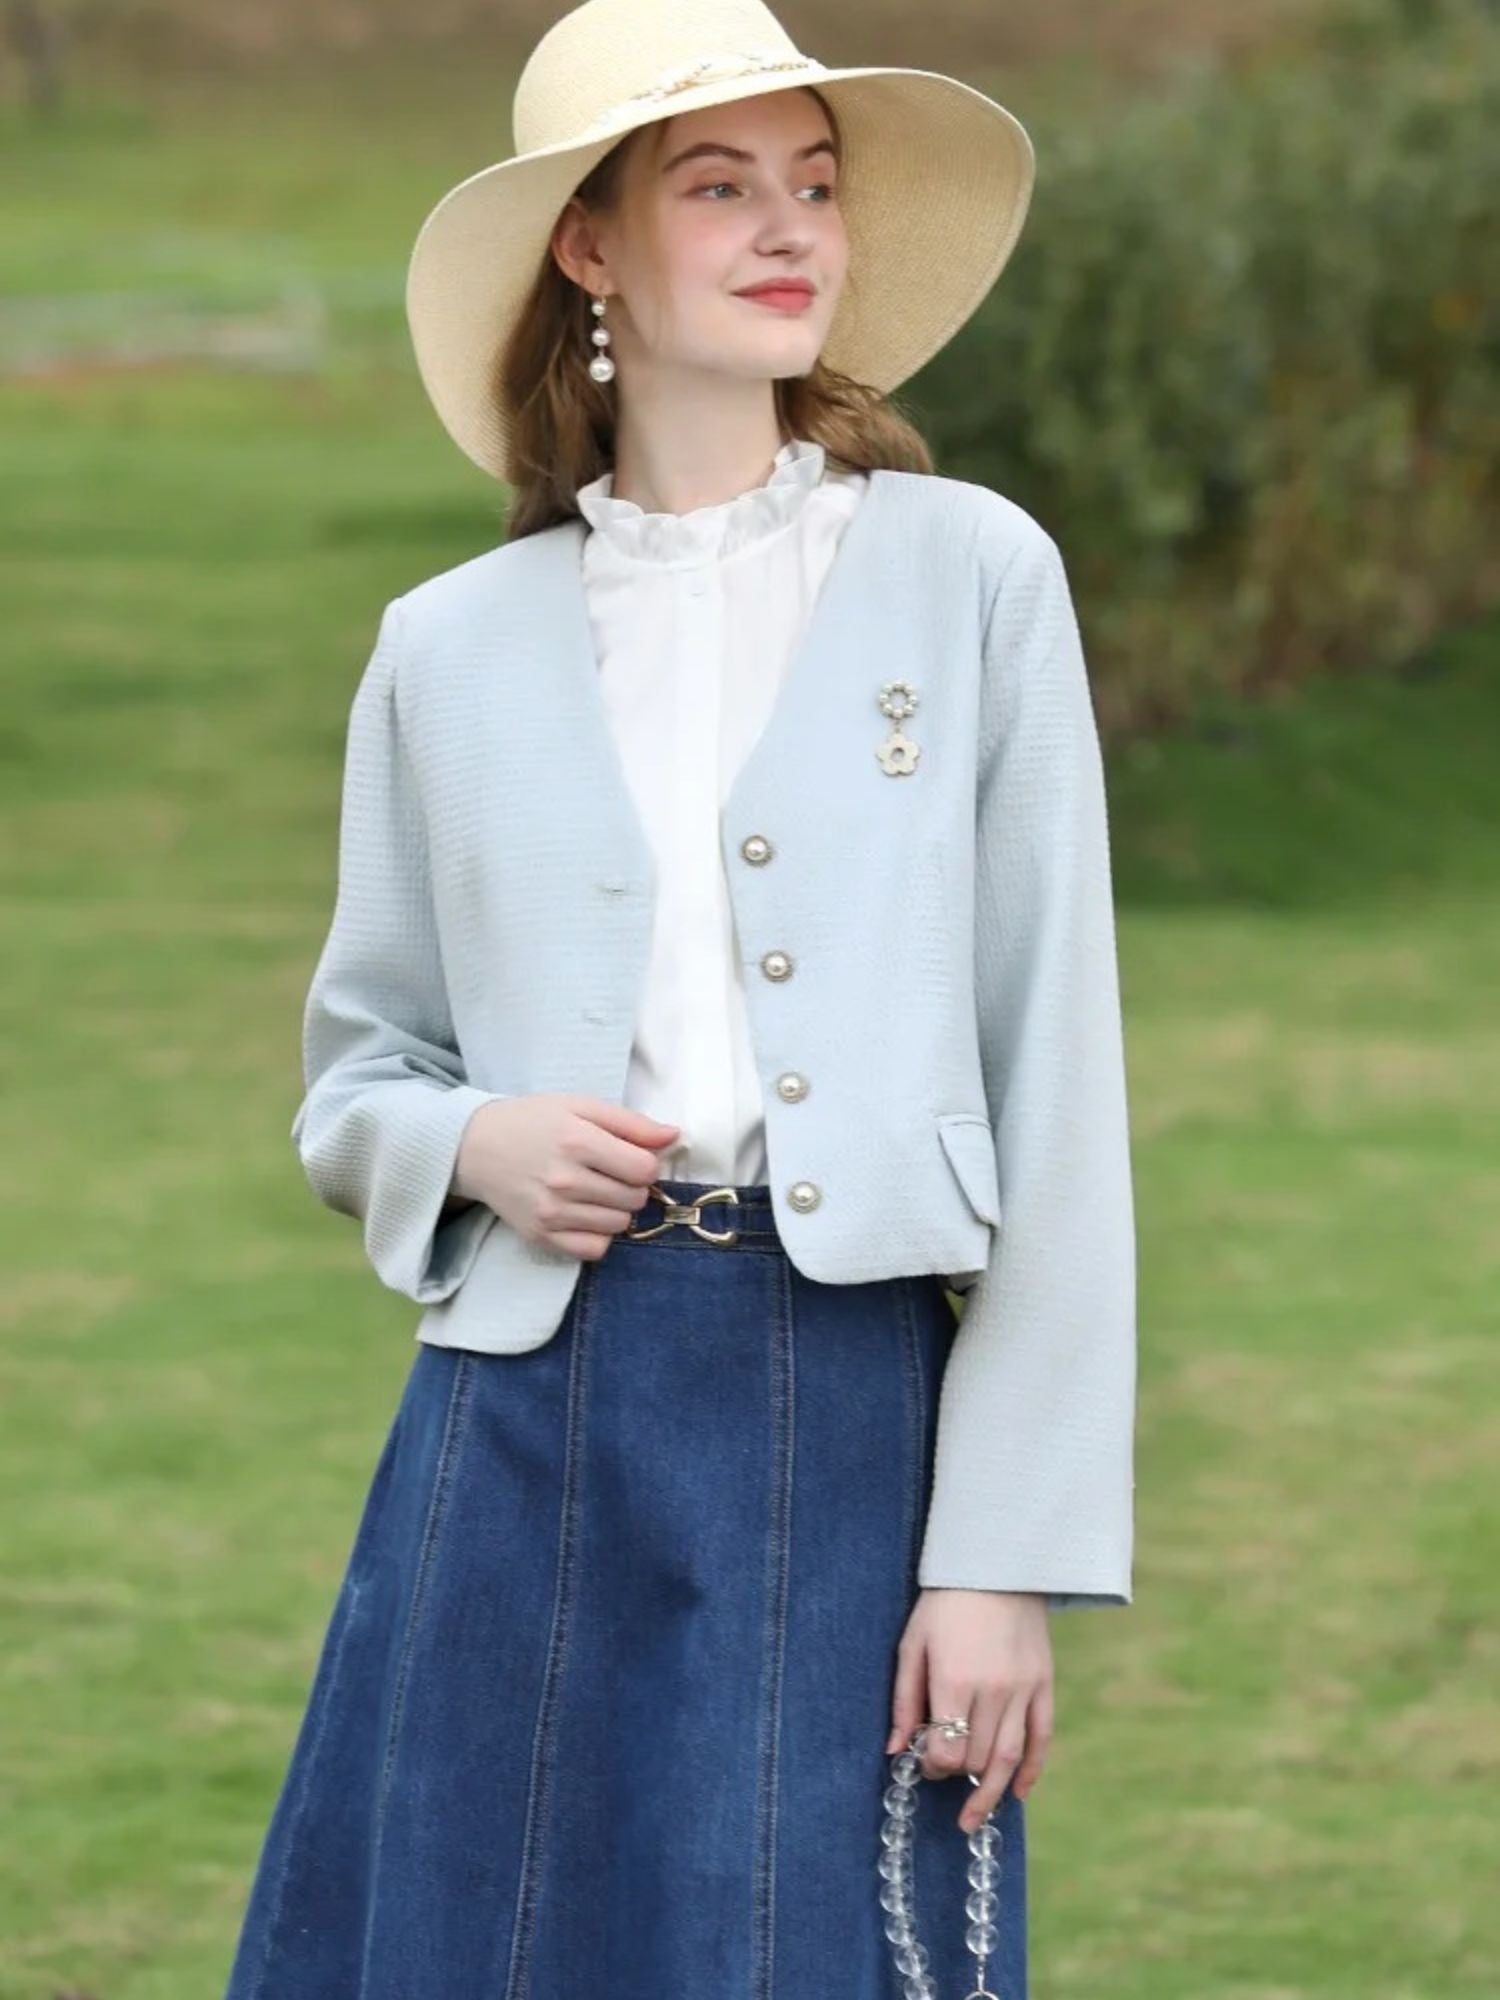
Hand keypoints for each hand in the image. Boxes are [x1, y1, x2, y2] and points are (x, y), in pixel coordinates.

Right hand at [452, 1094, 680, 1258]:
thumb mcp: (581, 1107)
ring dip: (616, 1210)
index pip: (644, 1169)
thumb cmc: (534, 1121)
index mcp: (578, 1142)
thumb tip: (673, 1136)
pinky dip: (598, 1236)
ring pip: (619, 1225)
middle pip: (635, 1199)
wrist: (476, 1147)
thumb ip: (630, 1122)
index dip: (645, 1163)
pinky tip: (585, 1215)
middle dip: (631, 1186)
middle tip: (608, 1173)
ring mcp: (551, 1213)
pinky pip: (594, 1250)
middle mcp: (565, 1180)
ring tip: (594, 1191)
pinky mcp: (540, 1236)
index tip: (628, 1157)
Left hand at [884, 1588, 1053, 1831]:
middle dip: (956, 1774)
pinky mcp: (1045, 1684)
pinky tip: (1018, 1792)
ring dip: (992, 1793)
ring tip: (975, 1818)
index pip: (947, 1748)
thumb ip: (905, 1700)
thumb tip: (895, 1750)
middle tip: (943, 1774)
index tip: (923, 1760)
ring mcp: (1024, 1689)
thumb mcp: (913, 1643)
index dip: (932, 1765)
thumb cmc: (945, 1603)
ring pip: (1009, 1758)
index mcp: (955, 1678)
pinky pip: (1041, 1738)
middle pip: (976, 1757)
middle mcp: (993, 1689)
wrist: (998, 1564)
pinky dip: (1031, 1770)